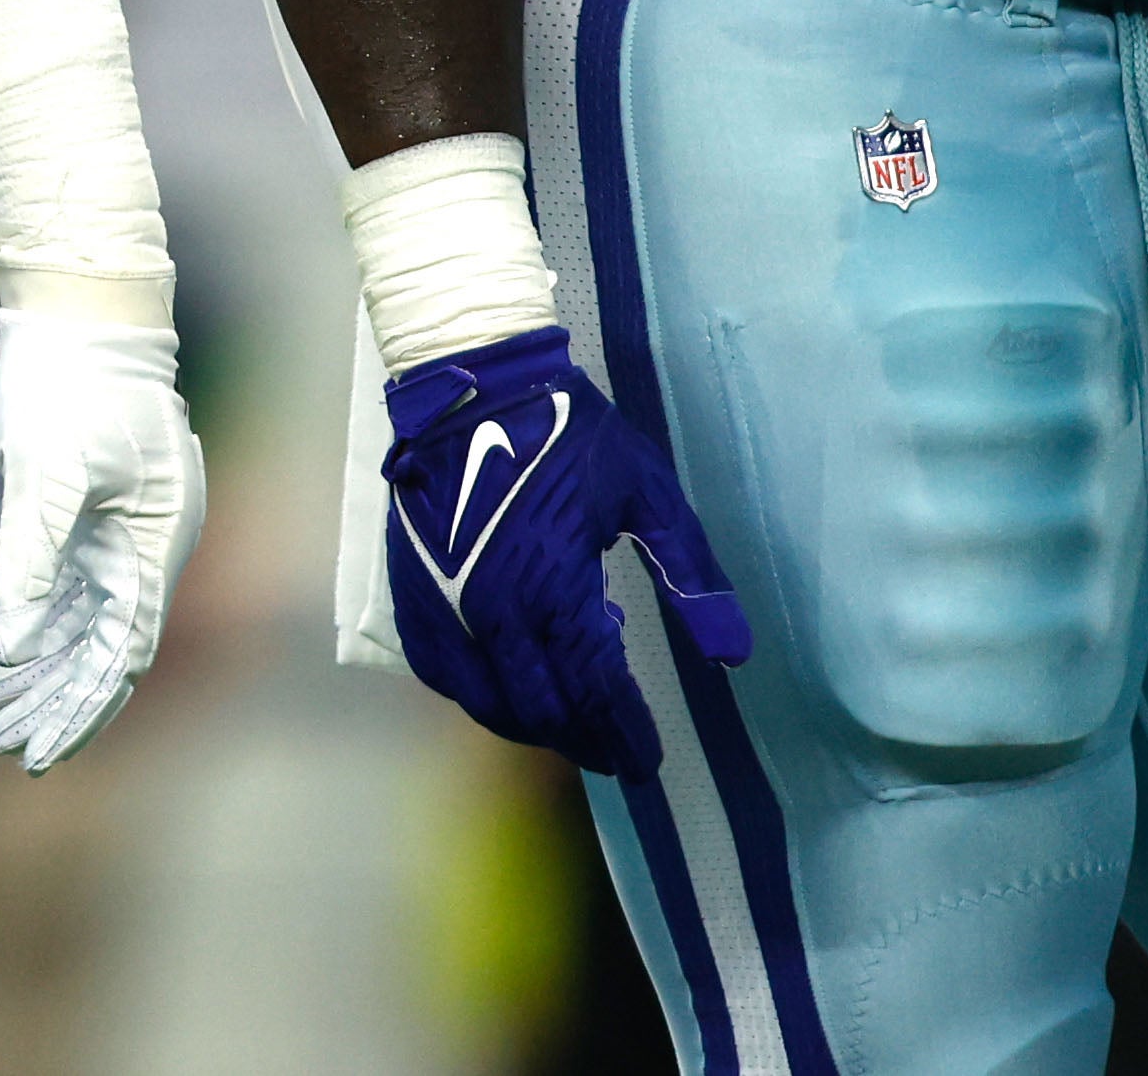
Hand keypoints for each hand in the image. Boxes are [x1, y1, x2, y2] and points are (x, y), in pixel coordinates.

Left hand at [0, 301, 201, 770]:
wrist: (78, 303)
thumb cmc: (69, 381)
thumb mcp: (42, 473)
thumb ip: (26, 561)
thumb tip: (6, 648)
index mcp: (154, 544)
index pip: (123, 653)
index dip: (83, 708)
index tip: (41, 752)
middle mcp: (145, 547)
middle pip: (103, 651)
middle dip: (52, 703)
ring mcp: (118, 532)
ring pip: (80, 626)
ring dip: (34, 672)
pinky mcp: (88, 514)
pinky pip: (63, 591)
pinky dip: (28, 625)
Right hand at [381, 324, 748, 777]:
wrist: (472, 385)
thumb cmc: (568, 432)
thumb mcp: (647, 493)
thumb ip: (691, 574)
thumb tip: (734, 653)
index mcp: (555, 586)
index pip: (597, 690)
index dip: (625, 733)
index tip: (648, 762)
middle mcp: (492, 610)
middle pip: (543, 710)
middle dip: (585, 740)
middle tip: (615, 752)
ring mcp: (444, 605)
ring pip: (488, 702)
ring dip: (532, 726)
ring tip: (569, 725)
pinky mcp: (412, 591)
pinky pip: (440, 674)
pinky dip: (476, 696)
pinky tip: (503, 690)